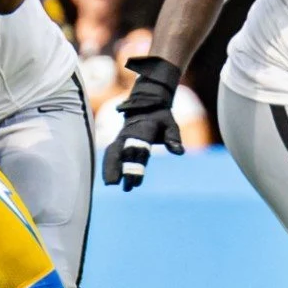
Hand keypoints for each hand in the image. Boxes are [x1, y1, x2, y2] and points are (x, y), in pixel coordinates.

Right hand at [102, 57, 183, 191]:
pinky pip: (110, 152)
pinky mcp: (118, 141)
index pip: (138, 149)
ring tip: (111, 184)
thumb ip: (173, 137)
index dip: (135, 165)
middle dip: (116, 167)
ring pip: (112, 152)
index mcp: (142, 129)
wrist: (146, 104)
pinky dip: (108, 164)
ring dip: (109, 167)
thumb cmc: (161, 116)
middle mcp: (129, 133)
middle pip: (120, 151)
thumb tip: (179, 152)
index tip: (135, 182)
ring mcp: (121, 137)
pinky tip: (109, 179)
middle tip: (114, 184)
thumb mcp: (170, 123)